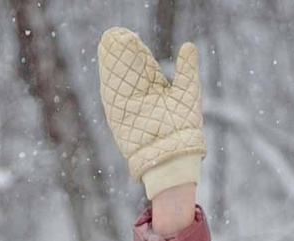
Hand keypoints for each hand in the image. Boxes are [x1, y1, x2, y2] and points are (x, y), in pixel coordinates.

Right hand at [97, 29, 204, 198]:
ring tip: (108, 42)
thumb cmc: (184, 126)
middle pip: (128, 70)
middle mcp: (141, 96)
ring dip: (112, 63)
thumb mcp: (187, 92)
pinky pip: (111, 95)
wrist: (173, 153)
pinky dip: (107, 80)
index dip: (137, 51)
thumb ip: (186, 69)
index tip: (131, 34)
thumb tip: (189, 45)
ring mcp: (129, 106)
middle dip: (122, 53)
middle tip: (117, 34)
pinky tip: (104, 63)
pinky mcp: (119, 117)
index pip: (144, 65)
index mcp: (156, 90)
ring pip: (118, 80)